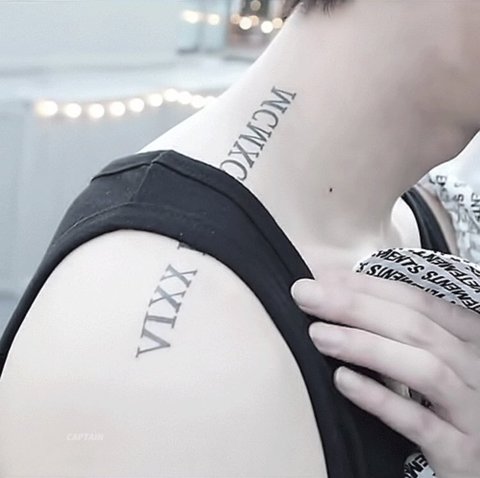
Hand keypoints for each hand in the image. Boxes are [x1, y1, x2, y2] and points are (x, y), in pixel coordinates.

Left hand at [292, 272, 479, 477]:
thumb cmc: (446, 400)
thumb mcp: (431, 355)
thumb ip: (394, 328)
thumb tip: (335, 292)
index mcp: (466, 338)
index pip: (415, 301)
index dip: (367, 287)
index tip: (322, 277)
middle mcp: (475, 368)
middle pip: (414, 327)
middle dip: (354, 306)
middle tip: (305, 295)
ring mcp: (471, 409)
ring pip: (423, 369)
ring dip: (365, 346)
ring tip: (318, 335)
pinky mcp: (460, 450)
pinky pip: (420, 423)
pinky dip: (381, 399)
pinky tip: (343, 380)